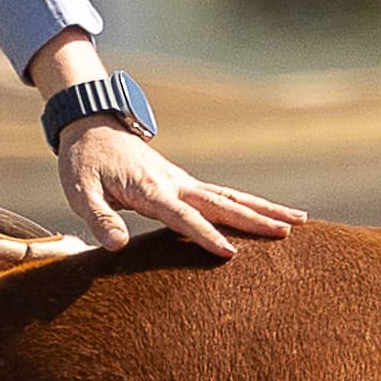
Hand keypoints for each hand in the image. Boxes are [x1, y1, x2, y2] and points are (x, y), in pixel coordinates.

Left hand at [59, 120, 306, 255]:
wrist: (92, 126)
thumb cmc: (84, 161)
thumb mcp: (81, 191)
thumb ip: (99, 218)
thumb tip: (115, 246)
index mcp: (151, 189)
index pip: (183, 216)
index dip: (205, 235)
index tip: (230, 254)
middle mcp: (176, 183)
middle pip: (223, 203)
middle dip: (256, 219)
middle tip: (289, 232)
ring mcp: (184, 181)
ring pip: (231, 196)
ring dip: (264, 209)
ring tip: (299, 221)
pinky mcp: (184, 183)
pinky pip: (223, 195)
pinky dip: (248, 205)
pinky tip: (267, 215)